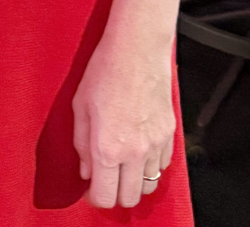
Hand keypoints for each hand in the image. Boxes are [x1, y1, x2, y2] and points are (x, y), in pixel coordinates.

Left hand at [71, 35, 175, 208]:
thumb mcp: (80, 107)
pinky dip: (150, 166)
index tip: (90, 190)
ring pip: (148, 186)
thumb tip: (86, 169)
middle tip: (105, 179)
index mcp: (107, 147)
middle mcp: (134, 153)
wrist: (137, 51)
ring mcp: (155, 146)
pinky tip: (138, 150)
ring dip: (134, 182)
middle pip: (129, 199)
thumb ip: (81, 144)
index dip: (94, 198)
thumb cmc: (106, 71)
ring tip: (121, 165)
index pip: (105, 196)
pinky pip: (162, 166)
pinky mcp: (169, 136)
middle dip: (115, 194)